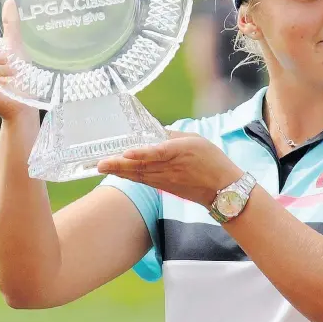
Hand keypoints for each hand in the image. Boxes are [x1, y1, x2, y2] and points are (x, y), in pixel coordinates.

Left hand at [96, 131, 243, 207]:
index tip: (126, 153)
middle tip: (99, 164)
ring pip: (140, 175)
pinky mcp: (166, 187)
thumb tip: (156, 133)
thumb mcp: (196, 140)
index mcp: (180, 152)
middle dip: (119, 165)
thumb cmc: (213, 161)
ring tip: (103, 167)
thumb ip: (174, 136)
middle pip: (141, 166)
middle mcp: (170, 168)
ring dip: (120, 172)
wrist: (223, 189)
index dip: (141, 154)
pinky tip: (121, 173)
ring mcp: (166, 180)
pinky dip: (131, 177)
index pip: (158, 153)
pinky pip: (145, 181)